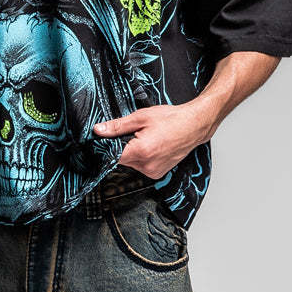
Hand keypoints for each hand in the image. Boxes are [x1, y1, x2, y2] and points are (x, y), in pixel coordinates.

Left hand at [91, 102, 207, 177]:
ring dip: (132, 153)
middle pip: (121, 160)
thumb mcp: (140, 117)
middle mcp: (147, 165)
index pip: (112, 155)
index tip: (106, 139)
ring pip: (131, 163)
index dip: (107, 146)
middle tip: (133, 134)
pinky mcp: (157, 174)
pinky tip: (151, 146)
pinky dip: (141, 158)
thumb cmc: (171, 119)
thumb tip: (98, 130)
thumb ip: (117, 126)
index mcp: (141, 151)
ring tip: (145, 139)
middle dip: (122, 147)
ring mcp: (153, 172)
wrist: (193, 125)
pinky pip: (141, 166)